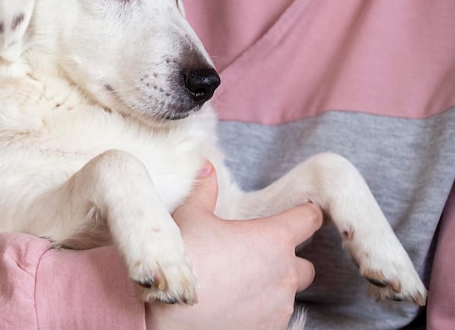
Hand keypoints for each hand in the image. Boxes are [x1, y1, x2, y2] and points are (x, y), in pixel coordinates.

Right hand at [145, 163, 322, 329]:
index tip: (301, 212)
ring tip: (242, 284)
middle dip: (287, 260)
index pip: (309, 219)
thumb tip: (206, 168)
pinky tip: (237, 306)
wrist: (172, 311)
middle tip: (259, 257)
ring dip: (273, 287)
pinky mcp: (271, 329)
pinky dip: (262, 310)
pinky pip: (275, 316)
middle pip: (305, 264)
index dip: (306, 213)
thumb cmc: (187, 258)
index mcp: (273, 238)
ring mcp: (280, 306)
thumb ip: (205, 190)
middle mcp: (285, 273)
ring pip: (288, 293)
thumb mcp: (191, 215)